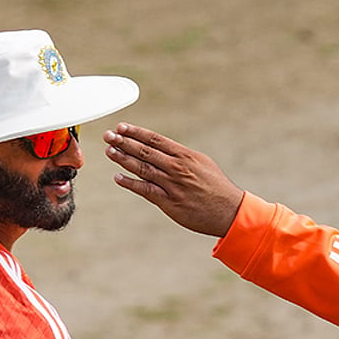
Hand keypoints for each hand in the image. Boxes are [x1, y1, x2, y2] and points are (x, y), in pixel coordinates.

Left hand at [105, 123, 243, 237]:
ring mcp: (173, 185)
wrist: (230, 211)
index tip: (121, 127)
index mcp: (185, 156)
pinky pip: (146, 190)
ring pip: (143, 168)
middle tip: (108, 135)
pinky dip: (131, 183)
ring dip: (123, 159)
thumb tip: (162, 150)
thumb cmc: (217, 187)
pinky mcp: (170, 202)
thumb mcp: (202, 164)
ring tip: (109, 151)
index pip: (155, 140)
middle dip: (123, 142)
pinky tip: (118, 177)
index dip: (136, 132)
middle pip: (145, 151)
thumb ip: (181, 157)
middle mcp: (177, 168)